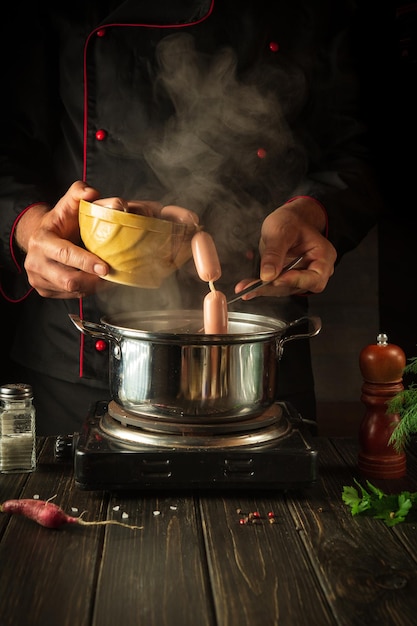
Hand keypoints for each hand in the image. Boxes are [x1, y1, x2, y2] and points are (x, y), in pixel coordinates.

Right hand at [16, 181, 108, 298]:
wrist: (43, 238)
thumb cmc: (60, 222)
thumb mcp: (68, 204)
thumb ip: (80, 193)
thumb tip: (92, 192)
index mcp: (41, 241)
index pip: (65, 254)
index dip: (86, 262)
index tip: (105, 267)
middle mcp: (35, 262)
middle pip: (68, 280)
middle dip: (93, 281)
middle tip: (111, 276)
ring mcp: (38, 279)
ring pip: (71, 291)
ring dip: (93, 287)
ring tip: (107, 279)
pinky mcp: (44, 290)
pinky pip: (70, 297)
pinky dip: (86, 291)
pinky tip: (94, 282)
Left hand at [234, 196, 336, 298]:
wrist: (286, 220)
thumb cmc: (292, 221)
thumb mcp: (282, 231)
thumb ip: (275, 252)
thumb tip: (268, 274)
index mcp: (323, 256)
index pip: (315, 278)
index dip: (296, 280)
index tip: (277, 278)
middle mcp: (314, 270)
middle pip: (296, 286)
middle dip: (273, 287)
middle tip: (252, 287)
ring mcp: (299, 276)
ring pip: (282, 289)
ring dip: (262, 289)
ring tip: (244, 287)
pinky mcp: (286, 278)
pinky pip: (273, 285)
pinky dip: (259, 286)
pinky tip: (246, 286)